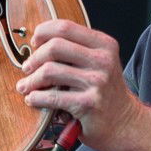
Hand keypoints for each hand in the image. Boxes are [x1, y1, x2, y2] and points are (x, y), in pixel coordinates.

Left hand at [15, 19, 142, 150]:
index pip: (65, 27)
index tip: (35, 42)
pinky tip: (33, 99)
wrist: (124, 122)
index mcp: (104, 45)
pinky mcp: (88, 104)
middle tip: (27, 67)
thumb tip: (39, 42)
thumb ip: (77, 49)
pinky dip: (36, 98)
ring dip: (31, 80)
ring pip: (49, 71)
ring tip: (26, 86)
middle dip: (34, 58)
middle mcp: (103, 60)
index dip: (44, 32)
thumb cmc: (105, 91)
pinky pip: (51, 96)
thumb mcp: (100, 62)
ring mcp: (97, 82)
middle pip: (55, 46)